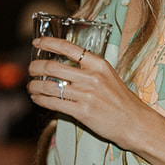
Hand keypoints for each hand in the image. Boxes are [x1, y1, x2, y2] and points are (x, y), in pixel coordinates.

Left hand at [26, 35, 164, 154]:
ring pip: (49, 86)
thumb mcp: (108, 76)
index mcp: (98, 64)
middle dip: (35, 67)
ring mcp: (86, 95)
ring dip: (34, 85)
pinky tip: (37, 98)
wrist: (134, 122)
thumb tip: (61, 64)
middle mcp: (91, 77)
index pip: (68, 47)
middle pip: (52, 66)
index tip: (36, 42)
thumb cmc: (120, 100)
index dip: (49, 42)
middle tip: (30, 69)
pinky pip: (53, 103)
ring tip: (31, 86)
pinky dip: (40, 99)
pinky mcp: (82, 112)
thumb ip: (88, 69)